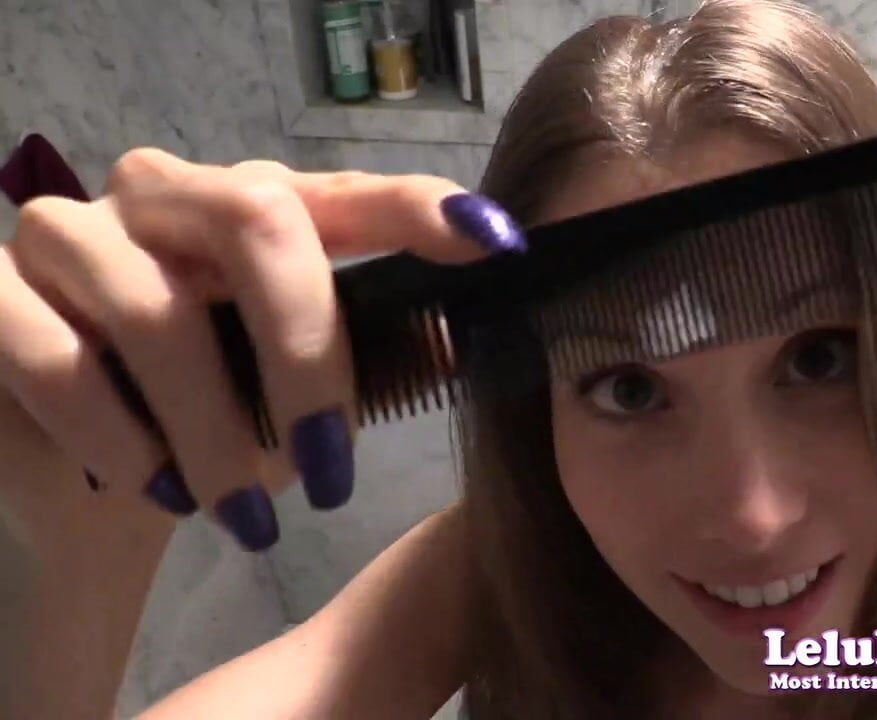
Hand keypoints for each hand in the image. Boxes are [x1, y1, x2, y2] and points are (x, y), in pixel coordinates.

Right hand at [0, 149, 523, 555]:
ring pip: (156, 309)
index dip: (418, 206)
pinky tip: (155, 491)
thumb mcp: (295, 395)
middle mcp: (166, 197)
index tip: (494, 242)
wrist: (86, 475)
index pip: (346, 190)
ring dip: (213, 430)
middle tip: (333, 466)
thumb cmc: (207, 422)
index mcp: (254, 210)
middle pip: (257, 220)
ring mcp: (69, 234)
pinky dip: (119, 439)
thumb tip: (456, 341)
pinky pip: (59, 357)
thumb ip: (363, 357)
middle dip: (307, 354)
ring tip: (243, 513)